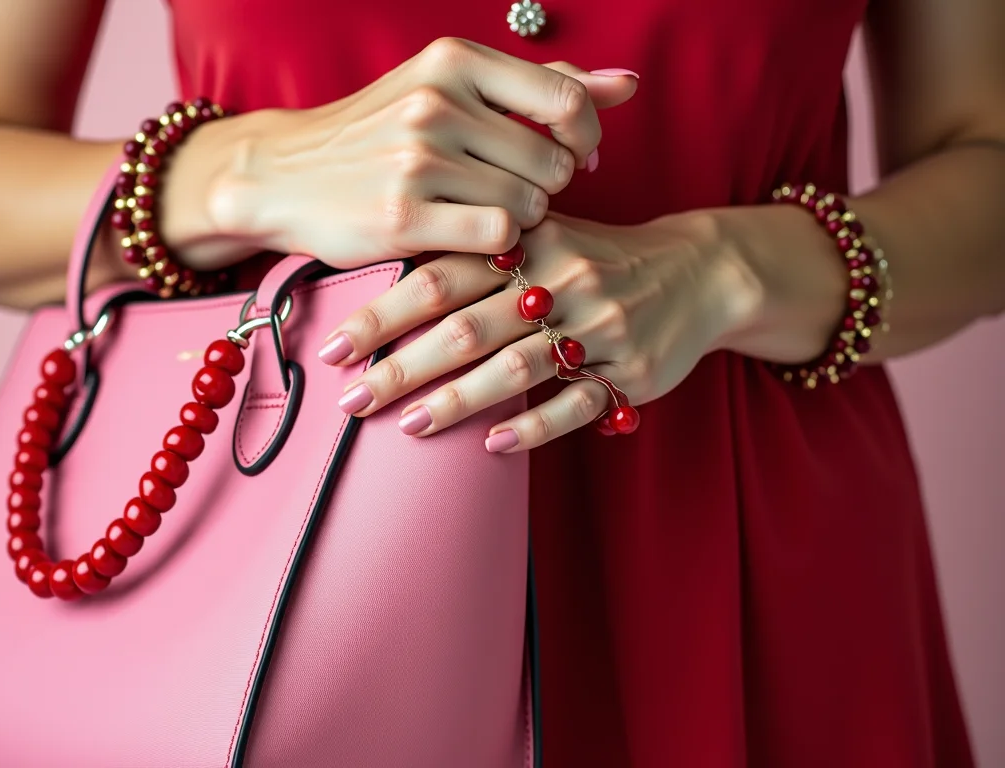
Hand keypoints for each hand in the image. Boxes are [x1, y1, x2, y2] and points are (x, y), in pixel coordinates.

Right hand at [166, 38, 637, 270]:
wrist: (282, 174)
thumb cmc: (378, 133)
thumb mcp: (449, 88)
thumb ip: (539, 88)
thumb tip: (627, 85)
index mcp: (454, 60)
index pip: (567, 104)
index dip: (583, 141)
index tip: (568, 160)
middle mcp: (437, 103)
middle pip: (553, 164)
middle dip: (544, 188)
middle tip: (505, 192)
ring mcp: (417, 160)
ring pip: (528, 206)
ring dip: (518, 221)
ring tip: (477, 213)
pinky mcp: (403, 217)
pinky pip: (496, 238)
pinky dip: (494, 246)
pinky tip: (466, 237)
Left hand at [318, 212, 751, 450]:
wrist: (699, 270)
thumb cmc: (594, 256)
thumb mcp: (539, 234)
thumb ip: (472, 254)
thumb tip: (378, 286)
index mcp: (526, 241)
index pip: (438, 277)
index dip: (382, 313)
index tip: (333, 346)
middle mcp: (559, 279)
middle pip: (465, 327)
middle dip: (402, 366)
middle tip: (351, 400)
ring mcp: (598, 326)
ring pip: (515, 368)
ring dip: (456, 400)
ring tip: (407, 425)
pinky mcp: (631, 370)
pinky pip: (577, 405)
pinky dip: (533, 426)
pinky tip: (490, 446)